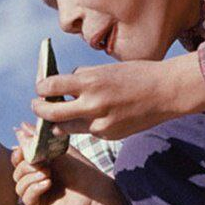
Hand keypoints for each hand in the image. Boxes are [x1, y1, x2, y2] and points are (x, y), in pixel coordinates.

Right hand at [11, 130, 113, 204]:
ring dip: (32, 177)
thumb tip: (19, 127)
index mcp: (37, 167)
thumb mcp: (57, 150)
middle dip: (27, 166)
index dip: (18, 154)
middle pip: (16, 172)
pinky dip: (35, 189)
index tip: (24, 148)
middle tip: (44, 163)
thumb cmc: (80, 170)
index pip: (18, 160)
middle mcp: (34, 182)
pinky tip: (48, 183)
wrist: (95, 190)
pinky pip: (26, 198)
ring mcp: (35, 196)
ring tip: (49, 174)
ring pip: (19, 186)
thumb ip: (38, 140)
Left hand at [30, 53, 204, 138]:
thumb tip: (63, 85)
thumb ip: (83, 78)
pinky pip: (86, 132)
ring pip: (65, 127)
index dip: (41, 88)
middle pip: (50, 113)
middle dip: (39, 110)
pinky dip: (84, 125)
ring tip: (58, 116)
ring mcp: (99, 123)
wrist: (167, 92)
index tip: (41, 88)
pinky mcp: (107, 135)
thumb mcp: (107, 70)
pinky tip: (91, 118)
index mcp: (91, 82)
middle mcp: (92, 104)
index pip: (51, 86)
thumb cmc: (137, 75)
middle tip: (36, 106)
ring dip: (58, 122)